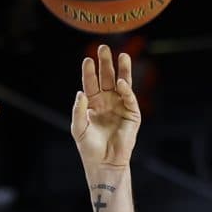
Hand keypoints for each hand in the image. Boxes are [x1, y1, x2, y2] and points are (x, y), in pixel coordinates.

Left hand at [72, 45, 140, 171]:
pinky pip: (129, 99)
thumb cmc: (89, 148)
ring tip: (122, 56)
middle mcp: (108, 102)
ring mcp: (121, 107)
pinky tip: (121, 82)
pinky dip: (126, 90)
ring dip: (122, 70)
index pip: (91, 83)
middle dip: (106, 64)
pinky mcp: (132, 115)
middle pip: (108, 78)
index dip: (89, 72)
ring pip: (122, 84)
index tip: (87, 59)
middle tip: (104, 48)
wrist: (104, 164)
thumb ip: (79, 110)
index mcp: (94, 103)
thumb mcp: (78, 128)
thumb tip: (81, 92)